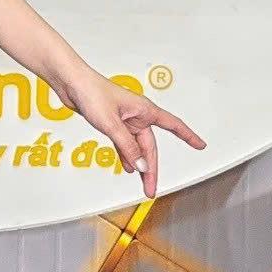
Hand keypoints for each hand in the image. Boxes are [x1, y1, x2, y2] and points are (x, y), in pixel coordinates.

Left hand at [63, 65, 206, 199]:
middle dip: (152, 169)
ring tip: (142, 184)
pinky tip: (128, 167)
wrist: (71, 84)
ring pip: (137, 148)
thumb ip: (127, 147)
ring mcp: (125, 120)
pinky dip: (127, 156)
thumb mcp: (111, 124)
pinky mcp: (112, 123)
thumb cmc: (91, 92)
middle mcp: (137, 115)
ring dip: (139, 165)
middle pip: (151, 147)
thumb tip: (140, 165)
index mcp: (144, 110)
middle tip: (151, 188)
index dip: (188, 136)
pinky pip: (125, 144)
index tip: (200, 145)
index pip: (173, 125)